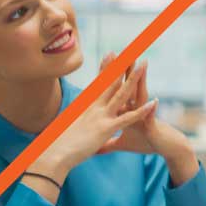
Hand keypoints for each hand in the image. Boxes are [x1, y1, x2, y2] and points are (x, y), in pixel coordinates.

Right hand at [31, 54, 156, 181]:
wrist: (51, 155)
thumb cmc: (56, 145)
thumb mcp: (67, 128)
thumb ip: (74, 122)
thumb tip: (73, 120)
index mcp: (85, 107)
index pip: (98, 83)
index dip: (106, 68)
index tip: (112, 53)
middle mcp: (93, 107)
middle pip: (110, 82)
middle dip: (121, 65)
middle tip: (131, 50)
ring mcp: (100, 116)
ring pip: (121, 94)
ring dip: (134, 79)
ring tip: (145, 64)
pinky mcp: (105, 128)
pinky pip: (128, 118)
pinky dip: (141, 111)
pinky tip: (153, 103)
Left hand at [97, 54, 198, 186]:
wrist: (168, 148)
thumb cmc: (146, 143)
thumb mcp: (123, 144)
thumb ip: (108, 144)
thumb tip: (96, 147)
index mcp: (125, 111)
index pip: (116, 91)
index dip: (109, 78)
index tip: (104, 62)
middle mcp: (135, 109)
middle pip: (127, 87)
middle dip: (124, 71)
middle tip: (121, 53)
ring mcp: (145, 115)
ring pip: (141, 96)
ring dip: (141, 82)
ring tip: (142, 66)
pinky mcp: (152, 126)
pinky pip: (150, 117)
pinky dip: (151, 110)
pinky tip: (154, 102)